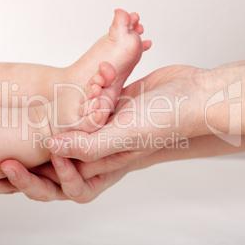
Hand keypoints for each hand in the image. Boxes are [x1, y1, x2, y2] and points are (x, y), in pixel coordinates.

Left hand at [0, 65, 204, 200]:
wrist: (191, 94)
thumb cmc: (170, 120)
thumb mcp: (127, 135)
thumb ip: (90, 146)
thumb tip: (51, 149)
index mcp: (104, 170)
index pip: (62, 188)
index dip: (36, 179)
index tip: (16, 160)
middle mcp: (96, 156)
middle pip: (47, 174)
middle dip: (12, 179)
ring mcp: (94, 135)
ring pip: (51, 149)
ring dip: (23, 151)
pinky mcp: (94, 115)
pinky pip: (64, 123)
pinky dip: (45, 122)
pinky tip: (24, 120)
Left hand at [48, 64, 203, 161]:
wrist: (194, 93)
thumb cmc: (167, 119)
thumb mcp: (125, 135)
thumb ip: (88, 146)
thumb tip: (52, 147)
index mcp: (107, 159)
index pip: (70, 172)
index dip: (55, 164)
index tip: (50, 139)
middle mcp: (106, 143)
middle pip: (71, 144)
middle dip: (64, 128)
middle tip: (69, 108)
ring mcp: (110, 122)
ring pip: (81, 116)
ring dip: (83, 99)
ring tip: (97, 83)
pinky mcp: (116, 102)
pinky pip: (95, 97)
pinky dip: (96, 84)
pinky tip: (102, 72)